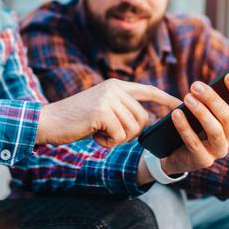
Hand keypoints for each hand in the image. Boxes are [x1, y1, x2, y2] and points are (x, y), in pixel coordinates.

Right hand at [37, 79, 179, 147]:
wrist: (49, 121)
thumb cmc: (75, 120)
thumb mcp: (100, 107)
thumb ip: (120, 108)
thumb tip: (144, 121)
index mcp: (116, 85)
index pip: (148, 90)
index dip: (165, 98)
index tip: (179, 104)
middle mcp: (115, 88)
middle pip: (142, 118)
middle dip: (129, 133)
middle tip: (107, 133)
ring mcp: (109, 99)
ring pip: (132, 129)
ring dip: (117, 139)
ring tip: (98, 132)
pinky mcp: (103, 112)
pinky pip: (120, 136)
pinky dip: (108, 142)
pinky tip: (94, 136)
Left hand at [161, 73, 228, 174]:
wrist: (175, 152)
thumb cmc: (192, 125)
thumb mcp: (202, 111)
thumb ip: (207, 101)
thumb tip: (200, 87)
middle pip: (227, 116)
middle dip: (212, 99)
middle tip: (195, 86)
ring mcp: (219, 151)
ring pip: (215, 130)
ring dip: (201, 112)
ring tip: (187, 98)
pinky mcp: (204, 161)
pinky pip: (194, 142)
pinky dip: (184, 127)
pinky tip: (175, 113)